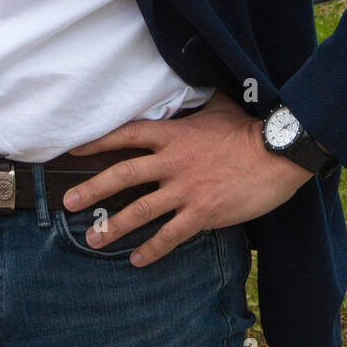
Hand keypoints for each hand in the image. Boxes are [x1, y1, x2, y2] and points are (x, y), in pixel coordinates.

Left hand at [61, 90, 313, 265]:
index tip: (75, 152)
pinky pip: (170, 234)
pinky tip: (137, 259)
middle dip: (92, 189)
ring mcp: (186, 188)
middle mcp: (173, 161)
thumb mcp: (217, 107)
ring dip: (113, 226)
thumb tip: (191, 88)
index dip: (98, 142)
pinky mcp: (202, 212)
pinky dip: (152, 248)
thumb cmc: (248, 128)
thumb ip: (195, 105)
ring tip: (93, 239)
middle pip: (123, 174)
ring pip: (140, 210)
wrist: (277, 153)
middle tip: (68, 202)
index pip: (127, 135)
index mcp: (174, 134)